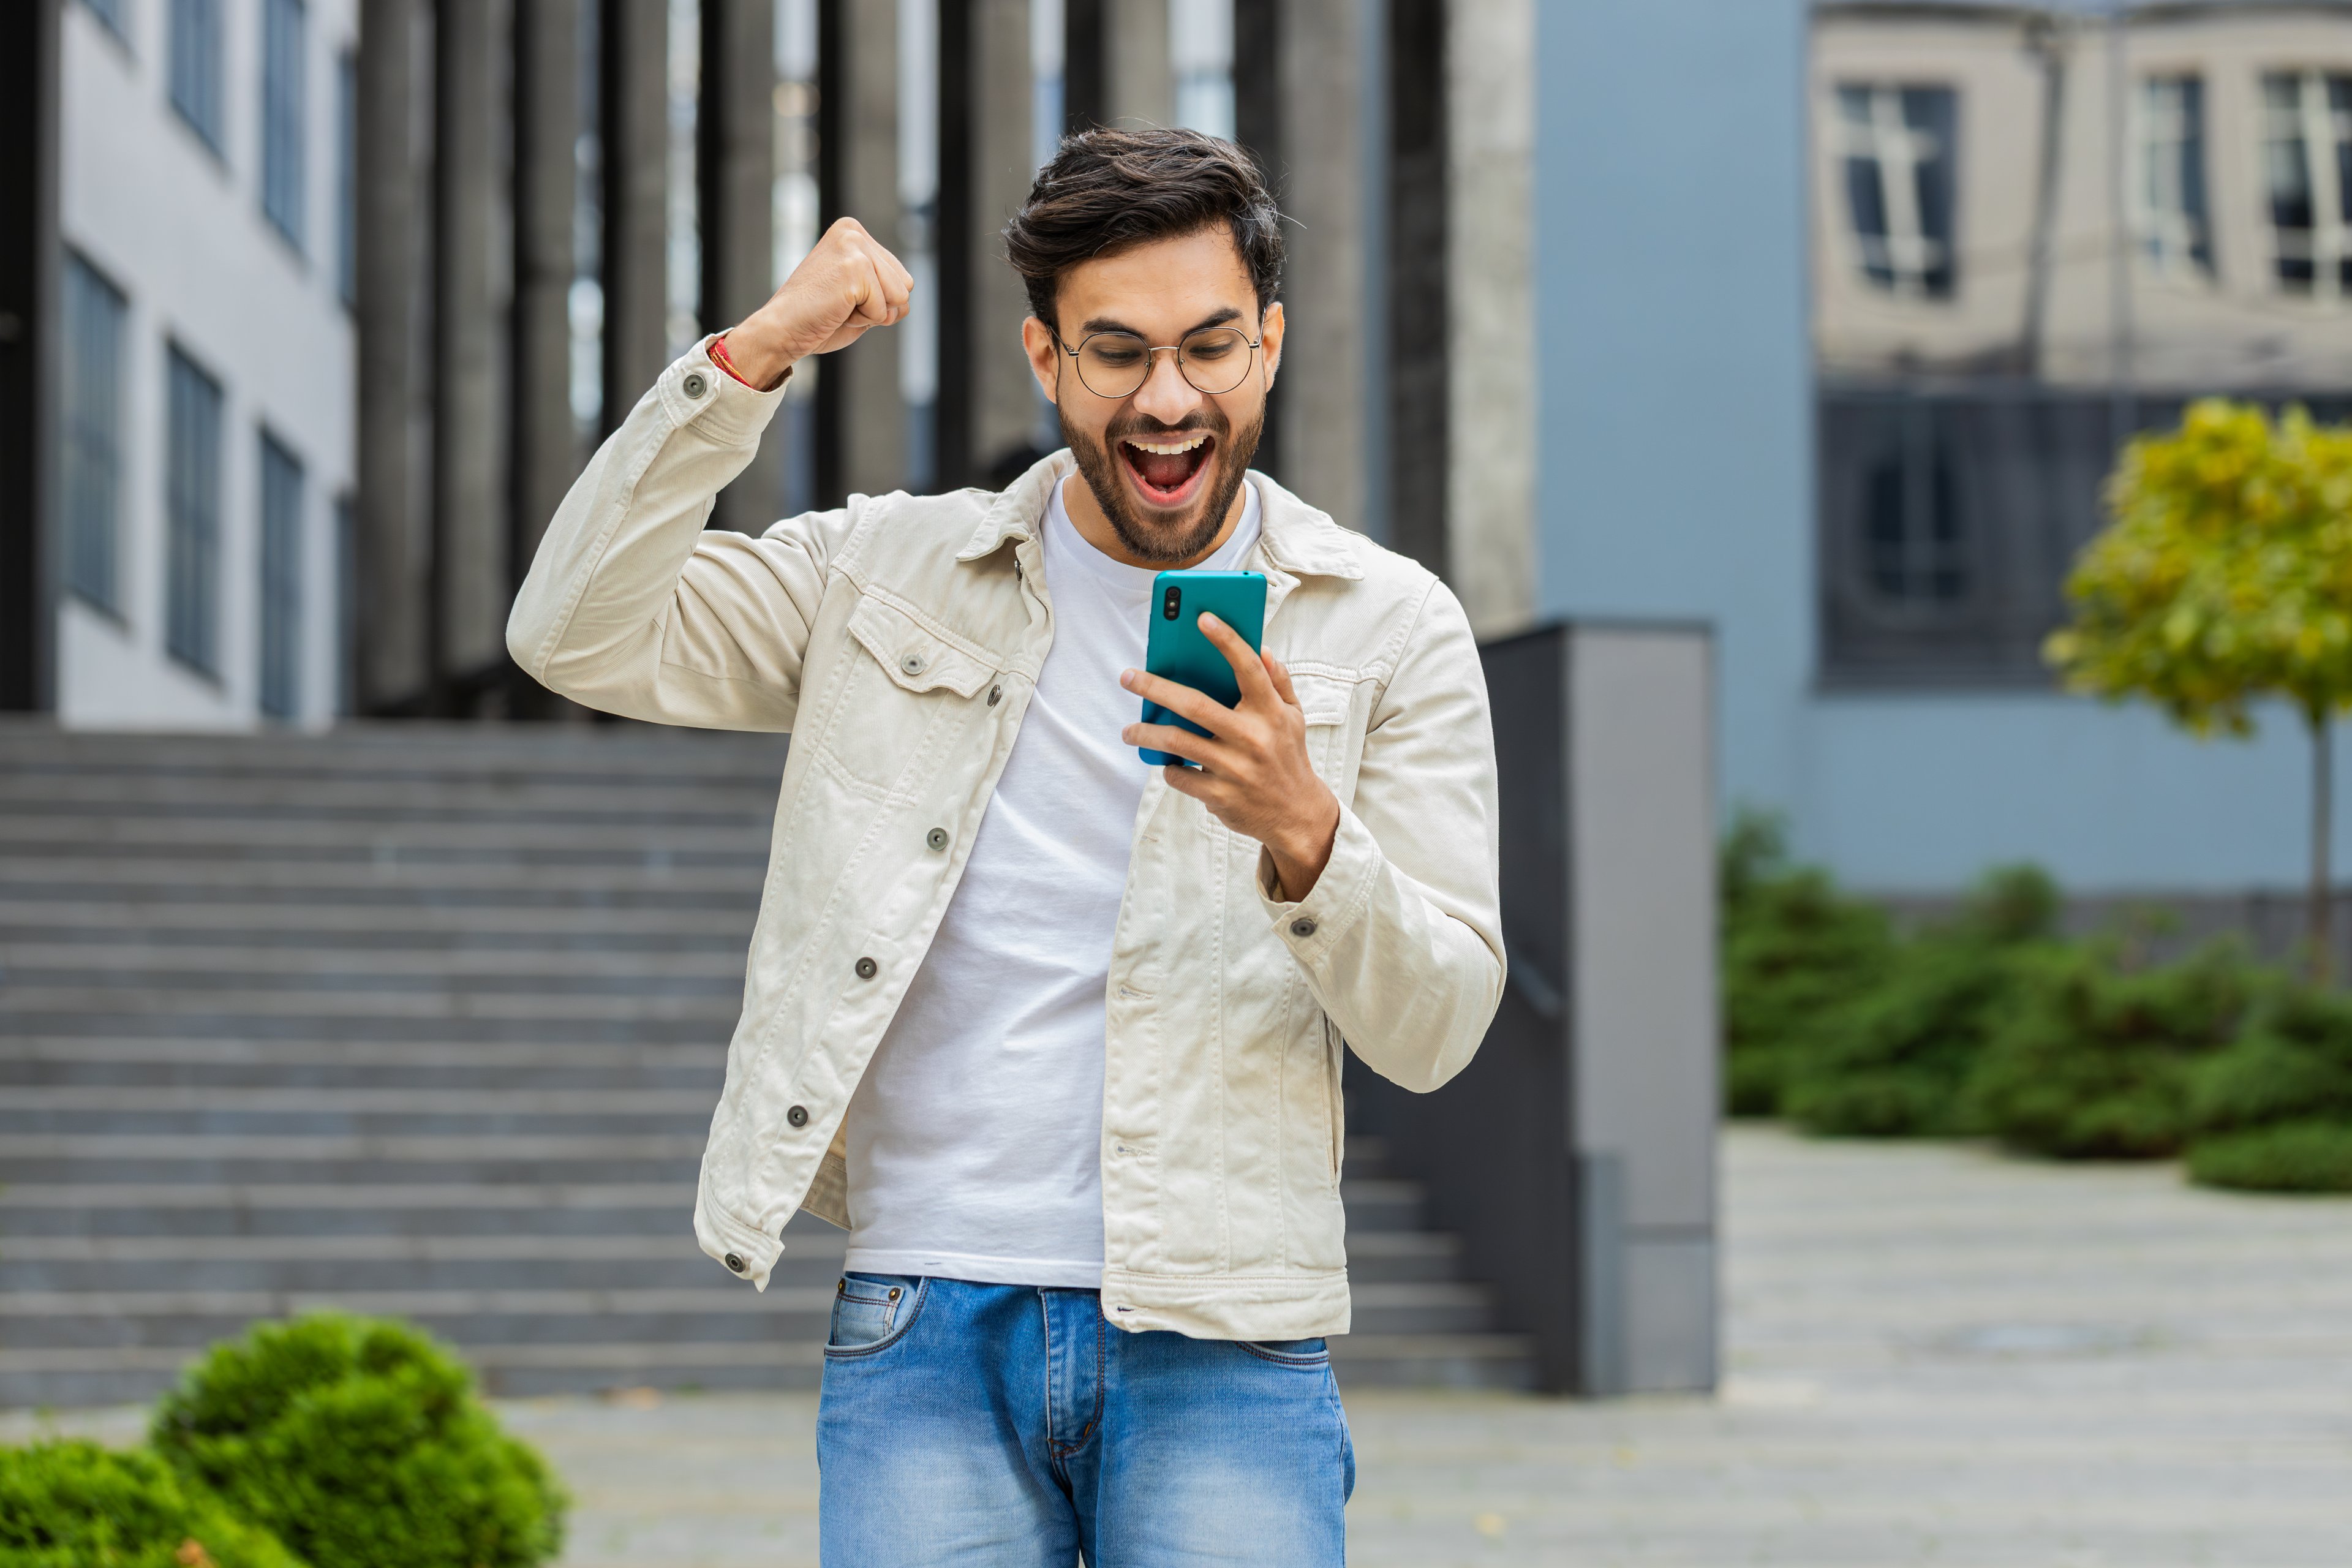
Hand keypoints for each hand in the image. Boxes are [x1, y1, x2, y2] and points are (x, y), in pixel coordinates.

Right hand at [720, 217, 913, 387]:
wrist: (782, 330)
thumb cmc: (818, 318)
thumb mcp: (858, 294)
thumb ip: (884, 285)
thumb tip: (909, 288)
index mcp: (853, 232)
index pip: (903, 278)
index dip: (879, 301)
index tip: (843, 298)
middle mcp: (854, 231)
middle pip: (907, 285)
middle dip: (880, 306)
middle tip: (841, 305)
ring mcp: (854, 246)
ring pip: (900, 297)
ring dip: (872, 313)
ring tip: (839, 306)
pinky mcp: (854, 267)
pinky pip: (884, 310)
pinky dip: (863, 320)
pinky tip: (836, 310)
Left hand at [1121, 615, 1340, 900]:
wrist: (1297, 815)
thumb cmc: (1288, 757)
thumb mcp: (1294, 717)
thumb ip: (1278, 682)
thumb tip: (1263, 648)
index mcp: (1271, 713)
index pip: (1249, 668)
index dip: (1227, 640)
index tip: (1203, 618)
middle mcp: (1253, 738)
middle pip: (1195, 705)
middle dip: (1156, 687)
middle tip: (1128, 677)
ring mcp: (1235, 768)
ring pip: (1177, 742)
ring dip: (1145, 733)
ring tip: (1128, 730)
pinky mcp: (1220, 795)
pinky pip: (1180, 775)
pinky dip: (1168, 767)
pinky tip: (1165, 762)